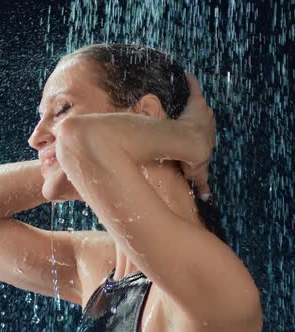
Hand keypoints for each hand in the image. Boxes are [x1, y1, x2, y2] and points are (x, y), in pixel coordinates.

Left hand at [177, 73, 216, 199]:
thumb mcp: (198, 171)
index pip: (205, 134)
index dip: (201, 135)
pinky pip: (193, 89)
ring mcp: (203, 112)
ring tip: (191, 97)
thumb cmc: (193, 156)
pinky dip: (191, 82)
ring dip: (196, 102)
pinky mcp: (196, 102)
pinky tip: (186, 74)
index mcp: (207, 138)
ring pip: (200, 105)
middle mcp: (209, 123)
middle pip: (205, 118)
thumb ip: (201, 183)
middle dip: (200, 118)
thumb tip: (207, 198)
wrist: (192, 145)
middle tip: (195, 117)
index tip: (199, 137)